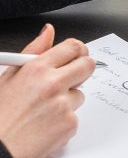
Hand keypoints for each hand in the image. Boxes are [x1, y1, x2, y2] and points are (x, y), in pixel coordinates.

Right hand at [0, 25, 94, 157]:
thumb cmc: (0, 114)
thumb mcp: (8, 77)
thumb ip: (33, 51)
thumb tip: (48, 31)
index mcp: (37, 69)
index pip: (73, 47)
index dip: (77, 51)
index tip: (76, 56)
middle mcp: (53, 84)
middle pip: (88, 65)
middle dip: (82, 70)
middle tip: (70, 79)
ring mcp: (63, 105)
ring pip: (80, 94)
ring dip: (68, 100)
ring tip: (44, 110)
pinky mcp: (70, 124)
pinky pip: (76, 116)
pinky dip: (64, 120)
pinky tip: (45, 125)